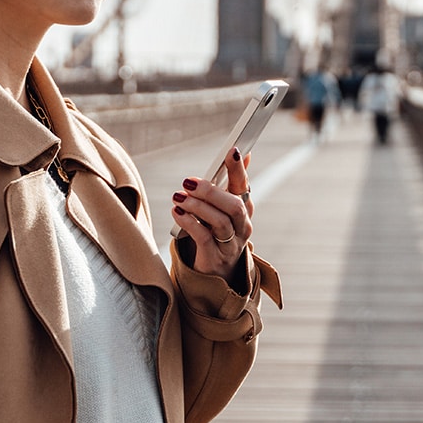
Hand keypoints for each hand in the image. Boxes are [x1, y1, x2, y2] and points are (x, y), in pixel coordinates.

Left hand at [171, 147, 254, 278]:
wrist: (215, 271)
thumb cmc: (217, 232)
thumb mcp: (223, 206)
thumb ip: (230, 182)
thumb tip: (241, 152)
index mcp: (244, 210)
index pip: (244, 186)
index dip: (239, 169)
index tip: (232, 151)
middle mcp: (242, 227)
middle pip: (235, 206)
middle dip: (212, 192)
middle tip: (189, 182)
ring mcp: (230, 244)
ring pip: (220, 222)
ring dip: (198, 207)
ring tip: (179, 197)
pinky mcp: (215, 258)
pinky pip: (204, 239)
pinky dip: (190, 223)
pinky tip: (177, 212)